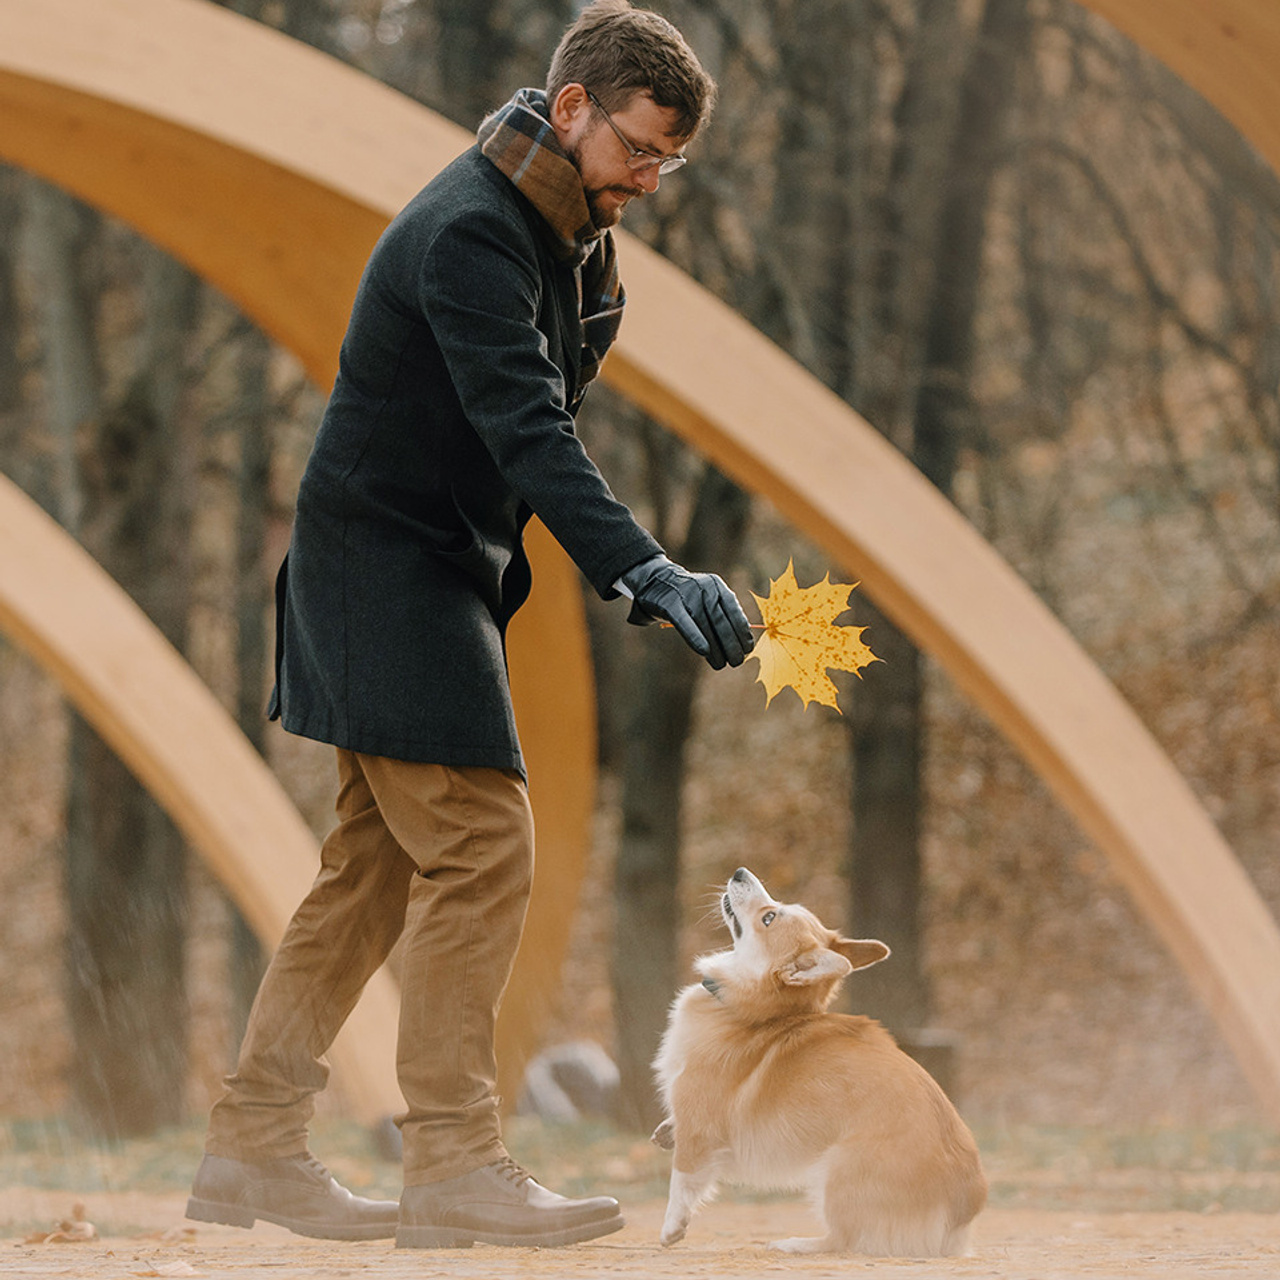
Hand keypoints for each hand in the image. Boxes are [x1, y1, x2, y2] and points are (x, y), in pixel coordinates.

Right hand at [621, 555, 754, 669]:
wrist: (656, 580)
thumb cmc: (688, 596)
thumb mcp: (708, 596)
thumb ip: (723, 612)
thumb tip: (742, 640)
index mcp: (717, 585)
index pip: (734, 610)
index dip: (742, 631)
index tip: (747, 648)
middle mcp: (704, 587)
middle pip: (721, 620)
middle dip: (731, 644)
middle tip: (737, 661)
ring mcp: (686, 594)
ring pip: (705, 625)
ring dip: (715, 648)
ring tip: (721, 664)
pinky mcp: (669, 603)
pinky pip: (684, 622)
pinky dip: (695, 637)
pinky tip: (704, 651)